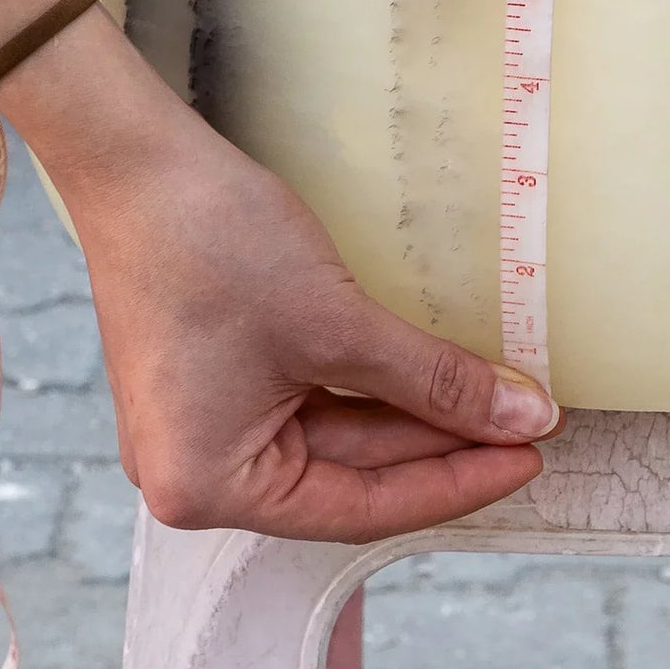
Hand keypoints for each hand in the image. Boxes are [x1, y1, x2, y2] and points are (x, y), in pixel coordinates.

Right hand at [63, 104, 560, 541]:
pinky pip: (316, 398)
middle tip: (530, 422)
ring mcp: (206, 423)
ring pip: (339, 432)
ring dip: (415, 412)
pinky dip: (376, 385)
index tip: (531, 459)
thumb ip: (436, 381)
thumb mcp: (337, 322)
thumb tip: (524, 420)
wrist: (138, 160)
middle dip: (443, 443)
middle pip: (351, 473)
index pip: (361, 508)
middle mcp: (199, 469)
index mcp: (209, 484)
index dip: (456, 484)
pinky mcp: (219, 378)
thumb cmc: (216, 244)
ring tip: (498, 398)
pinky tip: (436, 372)